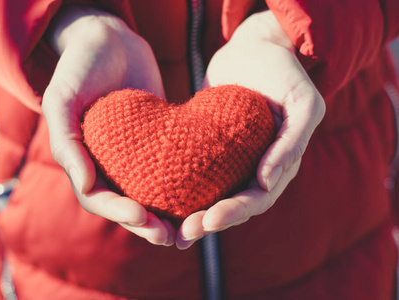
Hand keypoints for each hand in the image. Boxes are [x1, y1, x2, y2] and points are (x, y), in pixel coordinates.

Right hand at [42, 6, 174, 245]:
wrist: (109, 39)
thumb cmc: (79, 66)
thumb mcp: (62, 99)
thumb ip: (66, 142)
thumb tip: (84, 185)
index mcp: (83, 160)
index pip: (98, 197)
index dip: (117, 212)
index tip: (141, 216)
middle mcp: (108, 163)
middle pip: (126, 203)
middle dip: (146, 223)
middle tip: (170, 236)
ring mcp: (134, 154)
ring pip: (150, 192)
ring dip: (167, 214)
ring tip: (189, 227)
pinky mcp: (158, 140)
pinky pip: (170, 167)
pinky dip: (182, 185)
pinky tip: (202, 194)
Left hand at [176, 10, 324, 248]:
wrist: (253, 47)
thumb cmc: (282, 72)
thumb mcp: (302, 103)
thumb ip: (292, 142)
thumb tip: (268, 183)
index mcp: (279, 163)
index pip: (258, 198)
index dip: (234, 212)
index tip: (209, 221)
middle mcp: (255, 166)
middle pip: (233, 204)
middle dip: (209, 221)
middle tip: (184, 234)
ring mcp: (231, 159)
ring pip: (213, 195)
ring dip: (194, 215)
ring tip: (172, 232)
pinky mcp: (208, 148)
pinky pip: (196, 173)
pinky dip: (183, 191)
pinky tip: (162, 205)